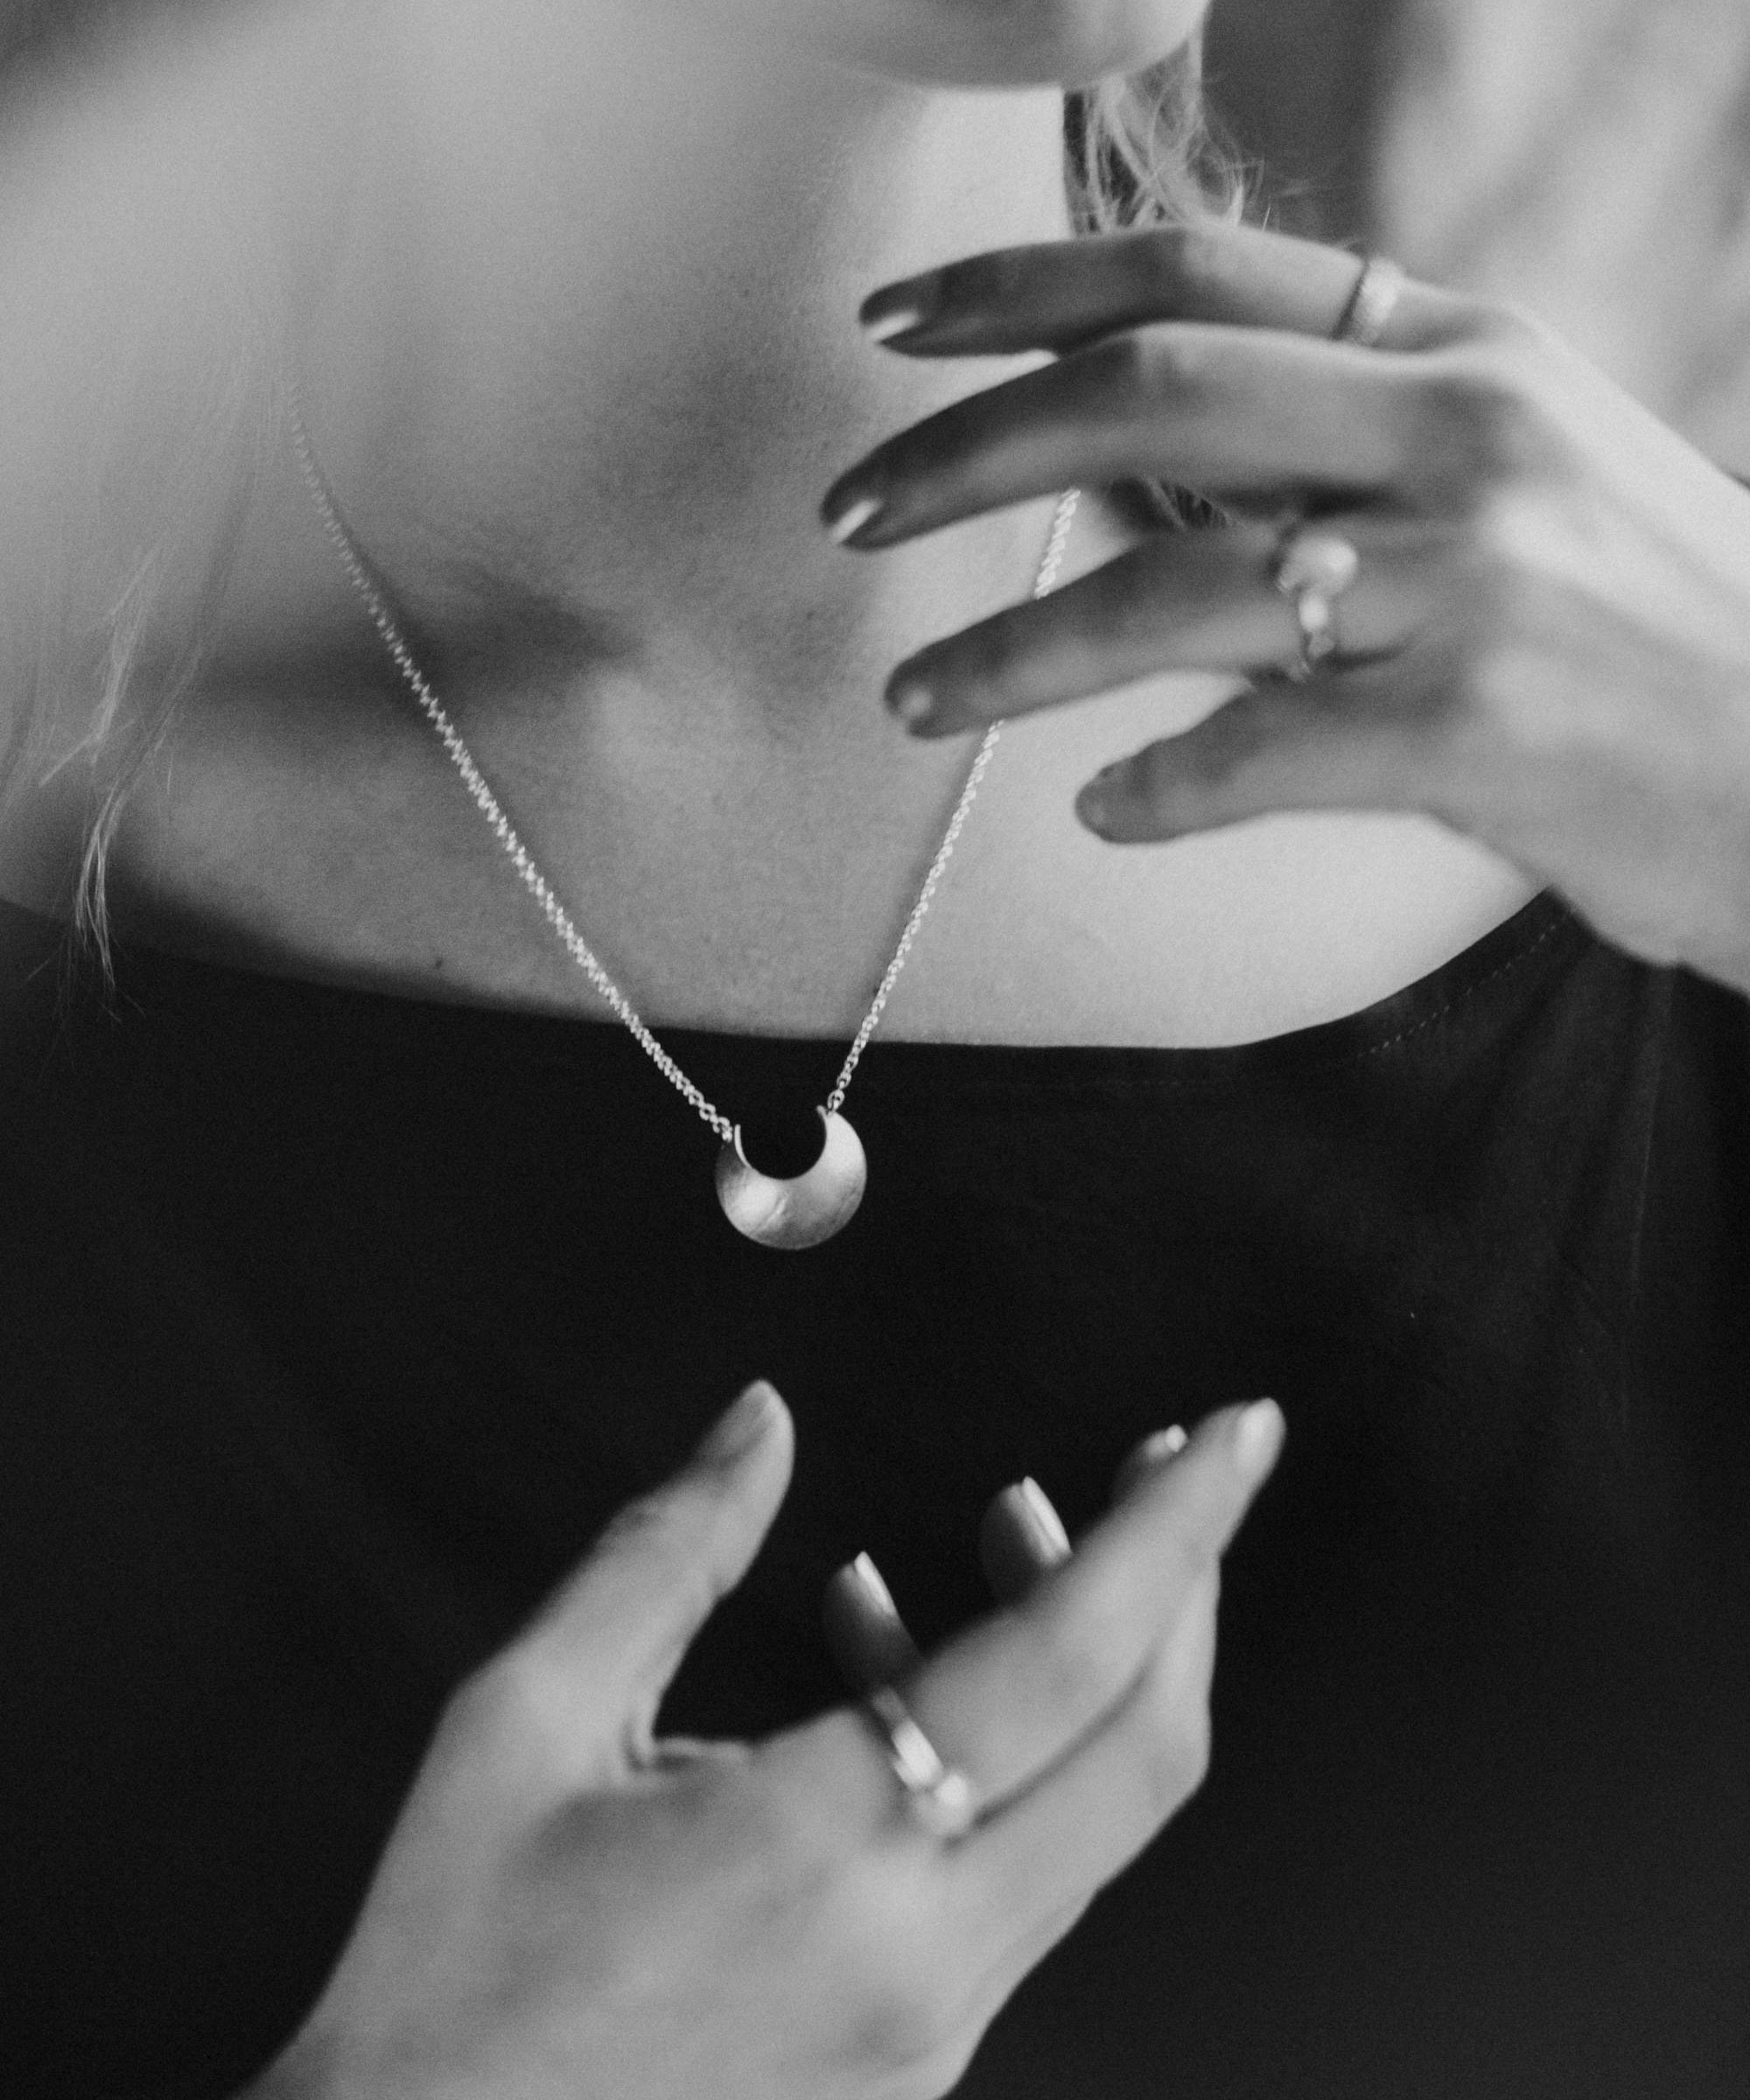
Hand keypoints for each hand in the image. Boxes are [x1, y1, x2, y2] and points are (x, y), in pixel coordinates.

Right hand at [256, 1384, 1281, 2099]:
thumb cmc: (453, 1976)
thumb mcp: (521, 1725)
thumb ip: (666, 1555)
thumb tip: (761, 1423)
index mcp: (826, 1851)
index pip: (1071, 1658)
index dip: (1175, 1526)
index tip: (1239, 1433)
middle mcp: (923, 1956)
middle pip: (1144, 1748)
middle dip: (1179, 1582)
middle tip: (1161, 1466)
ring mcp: (936, 2029)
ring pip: (1093, 1816)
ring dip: (1085, 1658)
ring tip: (1014, 1525)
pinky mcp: (920, 2063)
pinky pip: (1020, 1877)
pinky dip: (1007, 1752)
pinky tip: (897, 1665)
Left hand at [824, 224, 1749, 994]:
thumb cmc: (1651, 628)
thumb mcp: (1524, 475)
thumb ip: (1350, 447)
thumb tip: (1139, 473)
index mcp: (1464, 349)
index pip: (1199, 272)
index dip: (1022, 287)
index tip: (895, 323)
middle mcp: (1465, 434)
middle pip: (1148, 397)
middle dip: (964, 450)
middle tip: (846, 510)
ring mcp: (1478, 576)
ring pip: (1173, 591)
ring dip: (1008, 653)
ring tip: (915, 702)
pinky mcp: (1482, 724)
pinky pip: (1257, 751)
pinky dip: (1155, 788)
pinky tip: (1106, 808)